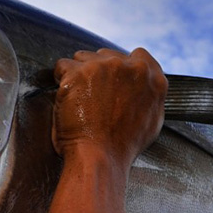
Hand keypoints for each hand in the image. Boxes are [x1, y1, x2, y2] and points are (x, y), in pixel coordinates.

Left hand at [51, 47, 166, 165]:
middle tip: (93, 98)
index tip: (113, 79)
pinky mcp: (79, 73)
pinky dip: (61, 81)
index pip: (138, 56)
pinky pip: (62, 67)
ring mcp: (104, 67)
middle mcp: (130, 68)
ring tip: (80, 101)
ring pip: (83, 58)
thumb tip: (145, 86)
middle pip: (107, 55)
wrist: (100, 158)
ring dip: (78, 74)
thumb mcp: (151, 120)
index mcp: (152, 78)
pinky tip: (68, 99)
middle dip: (97, 71)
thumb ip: (150, 96)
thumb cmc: (122, 147)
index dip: (121, 67)